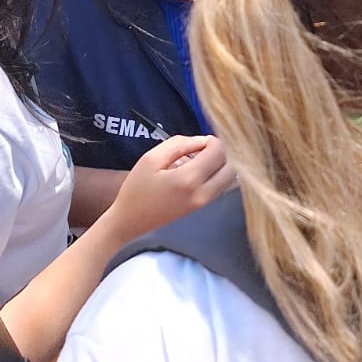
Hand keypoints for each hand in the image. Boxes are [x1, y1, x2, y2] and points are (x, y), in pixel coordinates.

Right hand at [105, 135, 234, 246]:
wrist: (130, 221)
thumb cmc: (137, 189)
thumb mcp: (152, 158)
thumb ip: (180, 144)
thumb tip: (202, 140)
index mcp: (188, 180)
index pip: (219, 154)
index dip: (213, 141)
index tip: (200, 141)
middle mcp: (202, 194)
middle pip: (231, 167)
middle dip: (222, 153)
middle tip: (204, 149)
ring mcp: (204, 203)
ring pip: (230, 179)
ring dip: (221, 165)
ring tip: (200, 161)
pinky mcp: (203, 208)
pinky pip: (222, 187)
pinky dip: (217, 176)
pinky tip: (199, 173)